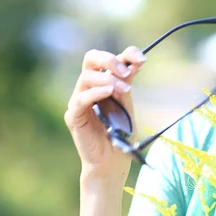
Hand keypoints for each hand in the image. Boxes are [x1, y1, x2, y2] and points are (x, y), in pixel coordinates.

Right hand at [65, 46, 146, 177]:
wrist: (113, 161)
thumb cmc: (121, 132)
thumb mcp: (127, 104)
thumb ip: (127, 84)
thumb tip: (135, 62)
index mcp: (103, 82)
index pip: (108, 58)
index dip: (125, 54)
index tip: (141, 59)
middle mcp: (89, 88)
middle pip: (91, 59)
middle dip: (110, 60)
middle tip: (126, 71)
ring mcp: (79, 100)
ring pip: (86, 77)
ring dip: (108, 79)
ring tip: (125, 89)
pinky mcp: (73, 116)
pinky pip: (81, 99)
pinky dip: (96, 92)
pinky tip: (109, 93)